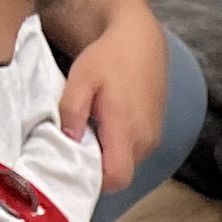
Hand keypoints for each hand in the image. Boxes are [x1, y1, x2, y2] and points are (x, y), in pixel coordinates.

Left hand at [57, 1, 166, 194]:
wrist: (141, 39)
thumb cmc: (109, 56)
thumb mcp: (81, 77)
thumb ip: (71, 110)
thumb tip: (66, 139)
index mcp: (126, 129)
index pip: (116, 178)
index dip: (94, 181)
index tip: (74, 168)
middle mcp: (145, 140)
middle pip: (120, 175)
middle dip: (97, 170)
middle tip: (74, 150)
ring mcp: (153, 137)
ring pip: (128, 164)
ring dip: (108, 158)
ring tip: (89, 134)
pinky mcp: (155, 132)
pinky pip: (134, 153)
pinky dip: (118, 148)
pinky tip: (104, 127)